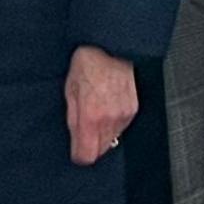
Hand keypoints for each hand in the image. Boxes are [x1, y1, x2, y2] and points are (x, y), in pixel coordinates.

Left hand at [65, 46, 136, 163]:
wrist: (111, 48)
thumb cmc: (88, 65)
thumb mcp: (70, 92)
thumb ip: (73, 120)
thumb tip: (75, 138)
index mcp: (90, 116)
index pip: (86, 155)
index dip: (79, 156)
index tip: (76, 151)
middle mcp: (109, 119)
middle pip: (100, 151)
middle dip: (91, 145)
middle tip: (84, 129)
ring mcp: (123, 115)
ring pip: (112, 140)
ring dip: (102, 134)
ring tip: (96, 113)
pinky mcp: (133, 110)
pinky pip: (121, 127)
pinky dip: (113, 124)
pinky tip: (107, 107)